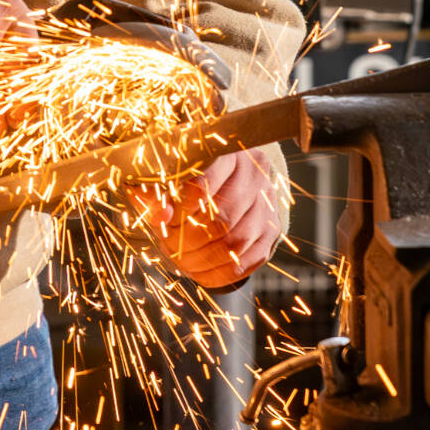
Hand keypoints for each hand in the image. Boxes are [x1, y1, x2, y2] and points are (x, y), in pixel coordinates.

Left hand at [133, 148, 282, 288]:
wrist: (233, 178)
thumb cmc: (191, 175)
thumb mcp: (169, 176)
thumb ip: (156, 192)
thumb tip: (160, 216)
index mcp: (228, 154)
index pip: (201, 187)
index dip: (178, 213)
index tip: (162, 223)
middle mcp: (254, 177)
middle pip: (220, 220)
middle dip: (187, 242)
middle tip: (168, 246)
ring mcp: (268, 206)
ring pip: (235, 243)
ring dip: (200, 261)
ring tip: (179, 260)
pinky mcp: (272, 231)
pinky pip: (247, 262)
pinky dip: (218, 274)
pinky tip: (197, 272)